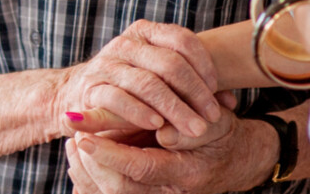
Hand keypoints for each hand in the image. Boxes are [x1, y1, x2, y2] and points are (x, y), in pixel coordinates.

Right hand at [53, 20, 222, 140]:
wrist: (82, 95)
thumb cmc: (132, 88)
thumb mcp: (163, 80)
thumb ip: (193, 86)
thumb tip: (230, 103)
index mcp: (145, 32)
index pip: (182, 40)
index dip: (204, 66)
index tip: (217, 94)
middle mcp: (125, 43)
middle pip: (169, 63)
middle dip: (195, 93)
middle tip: (211, 118)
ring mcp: (106, 64)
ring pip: (147, 82)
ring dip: (174, 108)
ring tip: (193, 128)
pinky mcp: (91, 88)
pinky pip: (118, 98)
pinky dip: (140, 112)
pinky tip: (157, 125)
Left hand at [65, 108, 272, 193]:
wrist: (236, 158)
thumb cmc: (222, 134)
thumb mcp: (217, 123)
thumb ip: (191, 128)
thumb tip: (164, 133)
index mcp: (187, 174)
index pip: (140, 169)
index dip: (109, 154)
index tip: (83, 136)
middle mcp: (170, 191)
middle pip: (118, 189)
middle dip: (90, 164)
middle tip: (74, 135)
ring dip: (85, 172)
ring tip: (73, 143)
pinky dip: (89, 181)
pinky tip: (79, 159)